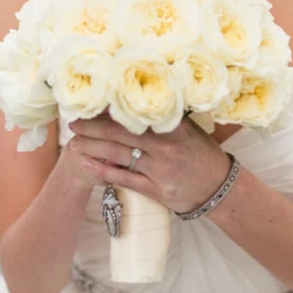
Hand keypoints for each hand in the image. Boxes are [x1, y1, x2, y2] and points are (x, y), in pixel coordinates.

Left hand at [66, 115, 232, 214]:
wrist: (219, 188)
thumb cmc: (203, 154)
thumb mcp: (189, 129)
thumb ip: (166, 118)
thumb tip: (138, 102)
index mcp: (172, 127)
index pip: (135, 114)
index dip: (110, 109)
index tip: (92, 104)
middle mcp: (164, 147)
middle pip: (120, 134)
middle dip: (93, 128)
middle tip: (73, 123)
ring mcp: (158, 169)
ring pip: (117, 155)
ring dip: (92, 148)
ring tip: (73, 143)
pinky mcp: (155, 189)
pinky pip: (123, 179)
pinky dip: (103, 171)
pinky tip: (87, 164)